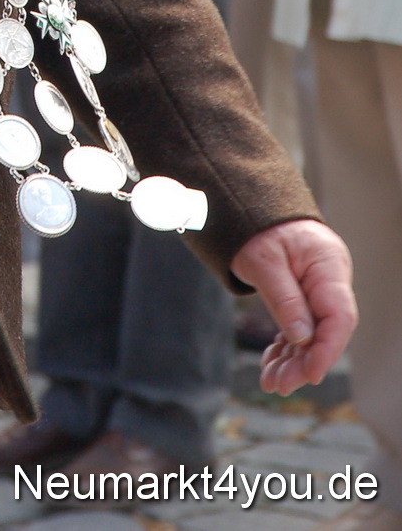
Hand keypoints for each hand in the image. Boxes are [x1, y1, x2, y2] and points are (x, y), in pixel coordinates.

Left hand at [231, 220, 356, 396]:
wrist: (251, 204)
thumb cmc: (258, 227)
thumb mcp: (264, 259)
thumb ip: (284, 298)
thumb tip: (301, 339)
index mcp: (328, 264)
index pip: (339, 315)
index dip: (327, 349)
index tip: (311, 374)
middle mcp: (328, 279)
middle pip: (326, 330)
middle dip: (304, 362)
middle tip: (280, 384)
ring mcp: (317, 289)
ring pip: (311, 334)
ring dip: (292, 361)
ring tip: (271, 382)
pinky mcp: (303, 296)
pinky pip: (298, 327)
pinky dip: (285, 348)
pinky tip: (271, 365)